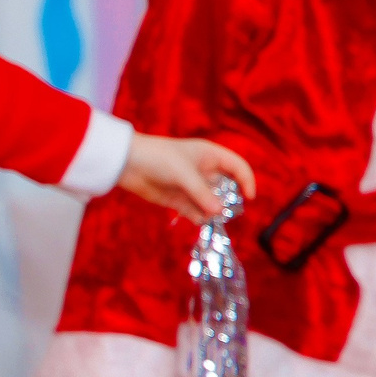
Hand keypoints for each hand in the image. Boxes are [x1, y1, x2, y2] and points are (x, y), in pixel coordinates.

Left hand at [119, 134, 257, 222]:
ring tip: (211, 218)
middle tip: (227, 212)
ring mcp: (192, 187)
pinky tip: (198, 220)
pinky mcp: (179, 200)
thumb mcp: (183, 173)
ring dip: (214, 213)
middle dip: (229, 201)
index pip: (237, 166)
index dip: (246, 180)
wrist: (126, 163)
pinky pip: (196, 212)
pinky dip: (199, 218)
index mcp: (210, 156)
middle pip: (227, 188)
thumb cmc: (158, 158)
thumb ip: (202, 193)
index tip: (249, 197)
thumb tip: (218, 211)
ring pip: (211, 203)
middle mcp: (204, 171)